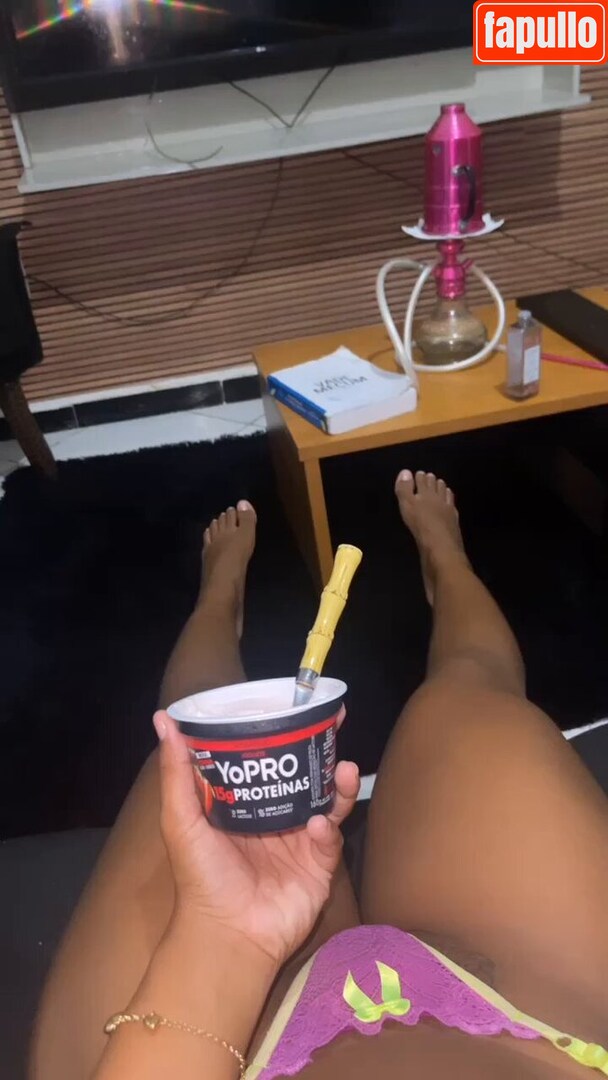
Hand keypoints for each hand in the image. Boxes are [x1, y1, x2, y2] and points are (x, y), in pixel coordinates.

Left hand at [153, 711, 358, 970]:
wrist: (228, 936)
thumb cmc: (200, 876)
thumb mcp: (181, 819)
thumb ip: (177, 771)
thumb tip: (163, 718)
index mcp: (244, 803)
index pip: (266, 758)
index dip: (280, 731)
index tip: (296, 704)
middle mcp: (274, 816)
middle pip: (302, 773)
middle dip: (319, 749)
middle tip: (335, 720)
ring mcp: (299, 840)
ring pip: (324, 801)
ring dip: (335, 782)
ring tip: (342, 765)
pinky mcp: (318, 866)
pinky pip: (328, 838)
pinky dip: (326, 826)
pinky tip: (317, 823)